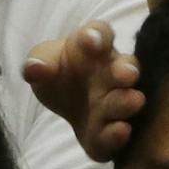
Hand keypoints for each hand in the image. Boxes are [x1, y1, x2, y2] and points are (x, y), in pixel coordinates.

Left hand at [23, 22, 141, 161]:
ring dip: (127, 102)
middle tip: (127, 74)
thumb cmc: (60, 73)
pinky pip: (115, 134)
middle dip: (125, 71)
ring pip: (126, 101)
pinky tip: (121, 131)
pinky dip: (118, 135)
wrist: (69, 105)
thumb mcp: (44, 62)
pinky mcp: (110, 132)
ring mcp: (115, 103)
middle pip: (125, 68)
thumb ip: (40, 61)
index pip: (100, 33)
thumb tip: (34, 68)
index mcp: (95, 48)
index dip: (97, 35)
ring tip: (134, 101)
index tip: (90, 39)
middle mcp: (113, 73)